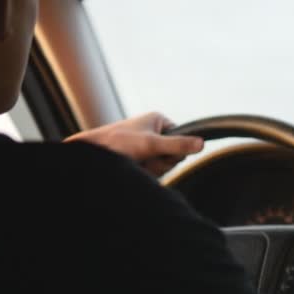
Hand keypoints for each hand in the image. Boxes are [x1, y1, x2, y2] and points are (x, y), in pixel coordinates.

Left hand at [65, 112, 203, 176]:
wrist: (91, 155)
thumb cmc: (116, 143)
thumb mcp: (150, 144)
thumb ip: (177, 145)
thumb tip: (202, 144)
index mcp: (158, 120)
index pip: (183, 138)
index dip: (173, 150)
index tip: (159, 151)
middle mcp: (154, 132)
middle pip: (174, 154)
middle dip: (161, 161)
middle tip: (144, 159)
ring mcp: (148, 147)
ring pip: (164, 165)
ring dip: (152, 169)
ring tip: (135, 163)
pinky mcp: (141, 159)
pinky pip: (154, 171)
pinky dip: (145, 173)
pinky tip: (133, 169)